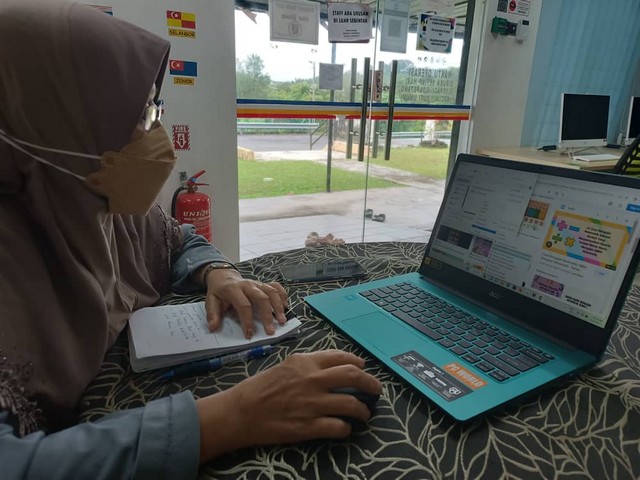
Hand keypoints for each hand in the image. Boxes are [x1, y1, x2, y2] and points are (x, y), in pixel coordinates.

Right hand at [195, 350, 381, 461]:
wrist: (240, 412)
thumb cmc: (259, 388)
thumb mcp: (285, 366)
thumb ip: (309, 365)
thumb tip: (332, 368)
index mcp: (306, 362)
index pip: (342, 358)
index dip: (358, 363)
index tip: (363, 368)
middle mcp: (313, 380)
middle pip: (354, 377)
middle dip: (371, 383)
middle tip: (377, 390)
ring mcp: (313, 404)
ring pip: (352, 404)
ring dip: (363, 410)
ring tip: (364, 413)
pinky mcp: (309, 427)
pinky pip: (339, 427)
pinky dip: (346, 429)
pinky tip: (345, 429)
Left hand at [203, 268, 287, 337]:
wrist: (224, 277)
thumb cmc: (219, 292)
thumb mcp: (211, 301)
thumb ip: (212, 314)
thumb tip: (213, 328)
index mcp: (233, 289)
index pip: (244, 305)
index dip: (247, 320)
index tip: (250, 334)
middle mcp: (248, 285)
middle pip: (262, 298)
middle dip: (267, 315)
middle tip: (271, 330)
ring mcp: (257, 283)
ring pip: (272, 292)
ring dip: (279, 306)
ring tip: (282, 321)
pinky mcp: (263, 284)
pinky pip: (276, 286)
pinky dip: (283, 295)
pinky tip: (286, 307)